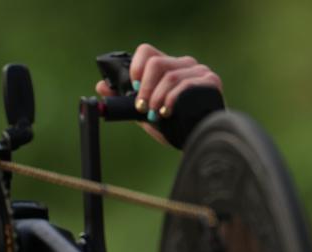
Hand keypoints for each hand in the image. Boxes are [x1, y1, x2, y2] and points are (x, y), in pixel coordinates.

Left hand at [94, 43, 221, 145]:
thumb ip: (126, 101)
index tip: (133, 89)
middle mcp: (185, 64)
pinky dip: (171, 100)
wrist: (200, 140)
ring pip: (169, 76)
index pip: (147, 52)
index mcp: (169, 66)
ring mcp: (199, 71)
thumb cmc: (175, 125)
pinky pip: (184, 85)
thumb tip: (100, 87)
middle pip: (156, 63)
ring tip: (156, 114)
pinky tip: (168, 112)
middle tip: (142, 107)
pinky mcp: (211, 82)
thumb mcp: (146, 113)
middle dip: (144, 88)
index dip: (136, 68)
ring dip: (156, 98)